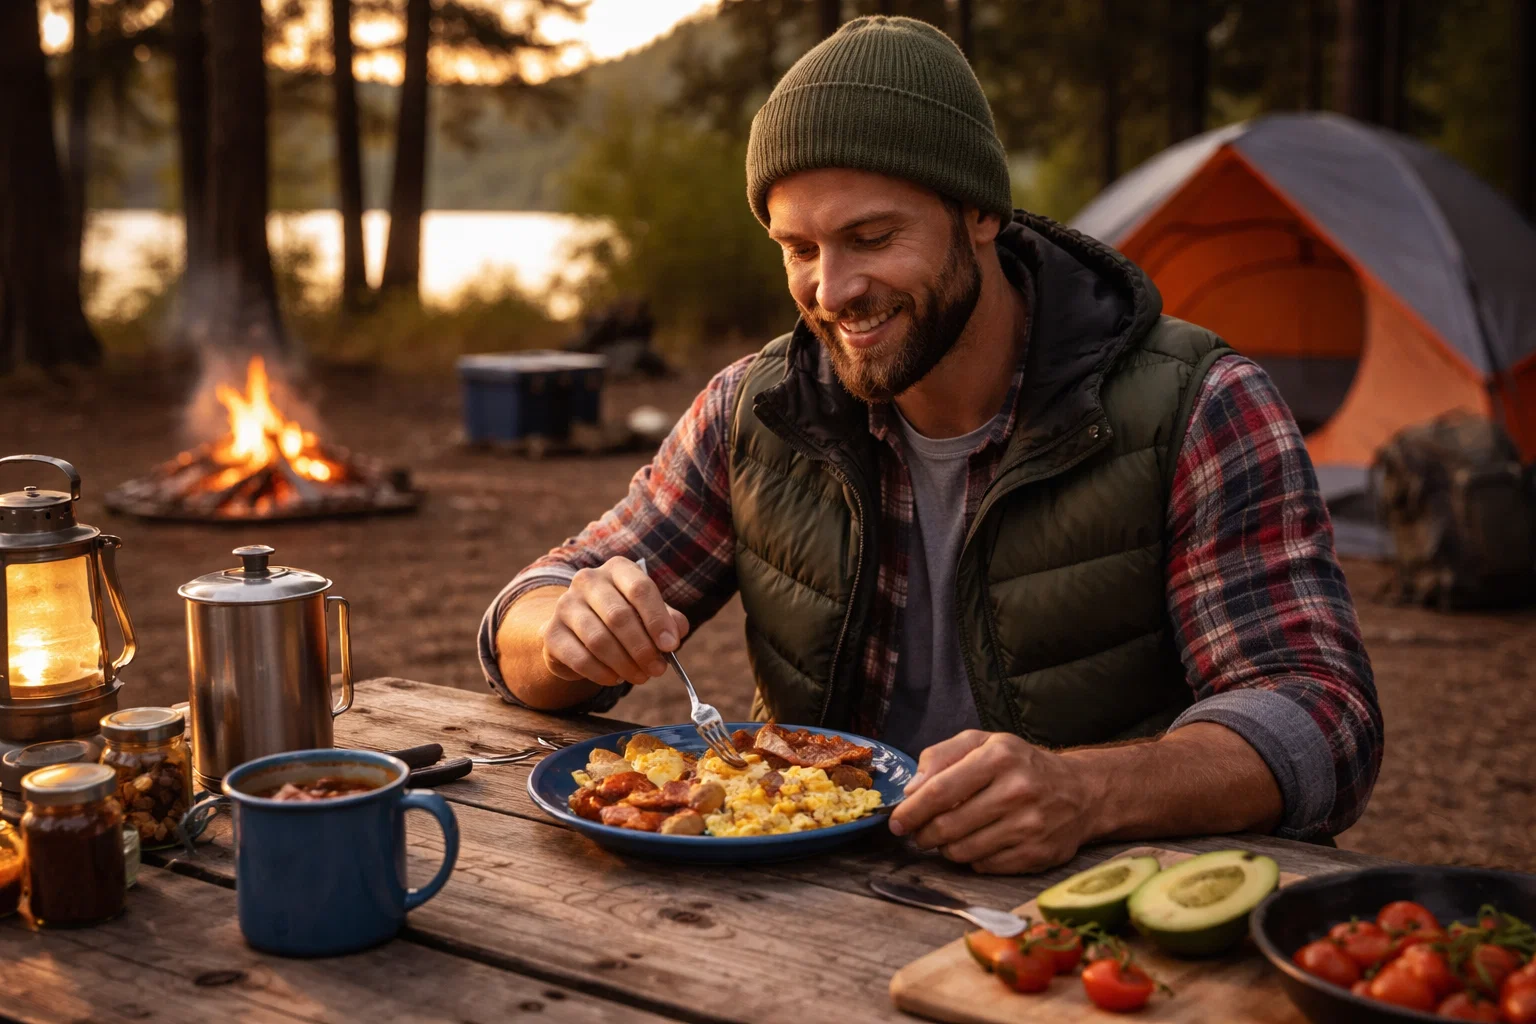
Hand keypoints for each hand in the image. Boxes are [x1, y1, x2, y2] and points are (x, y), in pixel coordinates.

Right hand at [538, 557, 690, 687]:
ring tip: (640, 676)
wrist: (579, 630)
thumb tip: (675, 634)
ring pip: (599, 639)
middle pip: (619, 616)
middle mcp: (587, 580)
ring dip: (625, 664)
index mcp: (617, 569)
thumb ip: (668, 621)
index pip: (640, 588)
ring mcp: (565, 604)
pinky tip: (615, 678)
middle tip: (658, 669)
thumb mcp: (649, 614)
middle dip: (643, 648)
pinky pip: (580, 658)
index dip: (657, 620)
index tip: (671, 646)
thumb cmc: (624, 618)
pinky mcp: (551, 632)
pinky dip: (602, 673)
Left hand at [887, 731, 1096, 874]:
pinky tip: (977, 843)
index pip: (939, 791)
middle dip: (923, 834)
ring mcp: (1030, 826)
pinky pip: (984, 865)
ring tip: (947, 836)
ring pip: (962, 850)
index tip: (896, 821)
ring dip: (945, 848)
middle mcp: (1017, 790)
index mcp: (999, 757)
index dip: (911, 811)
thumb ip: (941, 757)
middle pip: (948, 825)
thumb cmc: (1021, 764)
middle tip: (918, 833)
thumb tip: (912, 790)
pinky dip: (972, 858)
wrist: (1080, 792)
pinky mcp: (1037, 854)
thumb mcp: (983, 743)